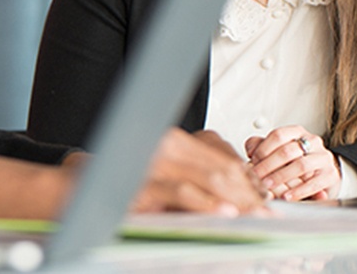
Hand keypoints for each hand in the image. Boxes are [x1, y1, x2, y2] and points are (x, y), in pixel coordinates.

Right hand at [134, 128, 265, 213]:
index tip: (265, 200)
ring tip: (255, 215)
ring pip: (210, 178)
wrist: (90, 184)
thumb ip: (199, 173)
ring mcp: (156, 164)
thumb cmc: (133, 182)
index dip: (249, 181)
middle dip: (249, 194)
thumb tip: (240, 190)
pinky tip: (224, 212)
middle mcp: (167, 146)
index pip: (225, 160)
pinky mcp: (145, 185)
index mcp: (176, 140)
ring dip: (237, 199)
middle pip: (223, 170)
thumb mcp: (170, 172)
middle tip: (266, 214)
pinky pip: (183, 193)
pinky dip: (207, 203)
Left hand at [245, 125, 339, 200]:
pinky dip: (298, 191)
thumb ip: (261, 146)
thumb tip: (250, 150)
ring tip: (268, 186)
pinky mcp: (330, 175)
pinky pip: (314, 183)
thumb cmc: (295, 162)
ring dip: (281, 177)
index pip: (278, 135)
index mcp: (297, 132)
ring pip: (300, 165)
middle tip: (256, 176)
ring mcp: (323, 158)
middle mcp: (312, 142)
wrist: (322, 175)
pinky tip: (286, 196)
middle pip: (287, 151)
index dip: (263, 149)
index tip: (252, 161)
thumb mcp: (278, 151)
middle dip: (268, 165)